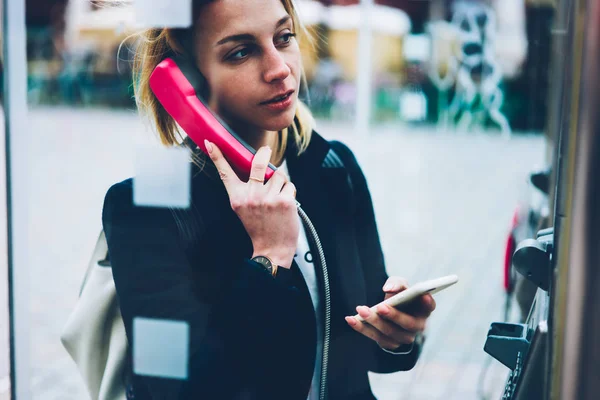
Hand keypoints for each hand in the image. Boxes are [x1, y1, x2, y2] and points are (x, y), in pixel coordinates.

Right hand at [205, 140, 298, 267]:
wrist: (272, 249)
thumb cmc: (259, 228)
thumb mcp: (243, 209)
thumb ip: (246, 190)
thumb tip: (256, 168)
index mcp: (237, 198)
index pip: (225, 173)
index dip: (217, 156)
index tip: (210, 142)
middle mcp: (251, 196)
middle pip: (257, 164)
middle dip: (263, 153)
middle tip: (265, 150)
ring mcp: (268, 198)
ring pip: (278, 174)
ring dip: (281, 182)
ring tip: (277, 196)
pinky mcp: (284, 201)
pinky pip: (289, 185)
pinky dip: (290, 192)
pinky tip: (285, 204)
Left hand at [345, 277, 435, 350]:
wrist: (388, 311)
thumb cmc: (399, 296)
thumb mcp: (399, 285)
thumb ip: (397, 283)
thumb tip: (389, 288)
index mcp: (424, 309)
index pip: (429, 306)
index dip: (428, 302)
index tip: (424, 296)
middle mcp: (418, 326)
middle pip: (407, 324)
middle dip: (393, 315)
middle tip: (380, 307)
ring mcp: (404, 337)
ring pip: (389, 332)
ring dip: (374, 321)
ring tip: (361, 310)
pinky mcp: (389, 343)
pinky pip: (375, 337)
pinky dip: (362, 328)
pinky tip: (351, 319)